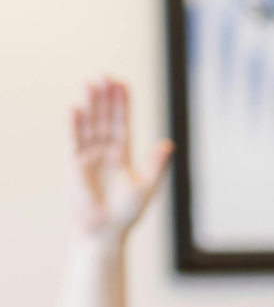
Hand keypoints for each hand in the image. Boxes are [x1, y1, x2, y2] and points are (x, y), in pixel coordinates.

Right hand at [69, 79, 171, 239]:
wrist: (105, 231)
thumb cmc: (127, 212)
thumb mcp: (146, 186)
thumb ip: (155, 164)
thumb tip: (168, 143)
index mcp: (121, 154)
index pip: (121, 123)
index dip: (121, 104)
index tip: (121, 83)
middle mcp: (103, 151)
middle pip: (103, 118)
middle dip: (104, 98)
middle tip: (105, 75)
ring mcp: (87, 155)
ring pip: (88, 124)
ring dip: (90, 105)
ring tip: (91, 83)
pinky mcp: (73, 164)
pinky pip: (73, 140)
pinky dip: (74, 124)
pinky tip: (76, 108)